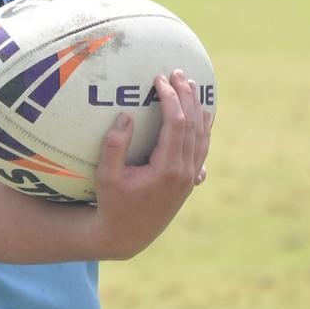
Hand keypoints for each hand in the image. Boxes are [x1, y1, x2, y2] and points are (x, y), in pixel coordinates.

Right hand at [91, 70, 212, 258]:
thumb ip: (114, 146)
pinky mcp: (190, 182)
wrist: (129, 235)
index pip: (175, 124)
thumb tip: (126, 116)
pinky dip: (203, 128)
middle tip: (177, 73)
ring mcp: (190, 178)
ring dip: (197, 108)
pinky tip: (202, 116)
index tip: (159, 79)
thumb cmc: (113, 204)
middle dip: (186, 96)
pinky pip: (202, 149)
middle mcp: (184, 172)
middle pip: (193, 125)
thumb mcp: (106, 176)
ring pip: (201, 136)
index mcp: (167, 169)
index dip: (170, 98)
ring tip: (191, 86)